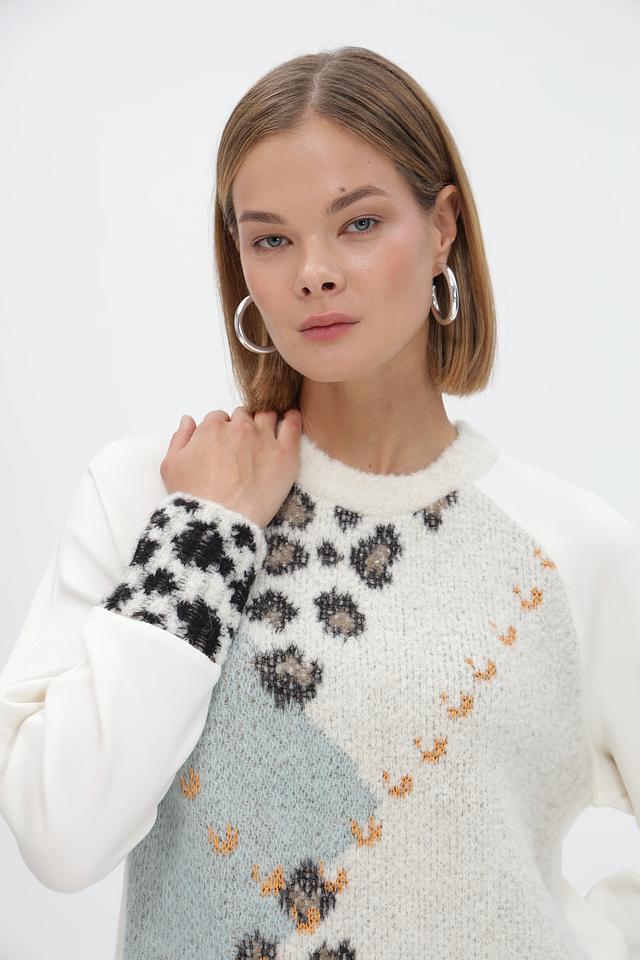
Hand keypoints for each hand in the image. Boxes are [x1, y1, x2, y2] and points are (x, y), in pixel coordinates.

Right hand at [160, 405, 302, 528]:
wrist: (219, 522)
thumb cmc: (192, 498)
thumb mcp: (171, 466)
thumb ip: (180, 437)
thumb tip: (189, 419)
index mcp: (212, 428)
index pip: (219, 418)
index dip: (221, 431)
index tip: (224, 446)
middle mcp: (239, 428)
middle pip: (243, 415)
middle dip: (242, 426)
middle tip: (243, 447)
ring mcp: (264, 438)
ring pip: (267, 415)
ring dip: (265, 421)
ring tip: (266, 437)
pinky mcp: (285, 453)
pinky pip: (293, 424)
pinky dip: (293, 419)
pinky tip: (291, 420)